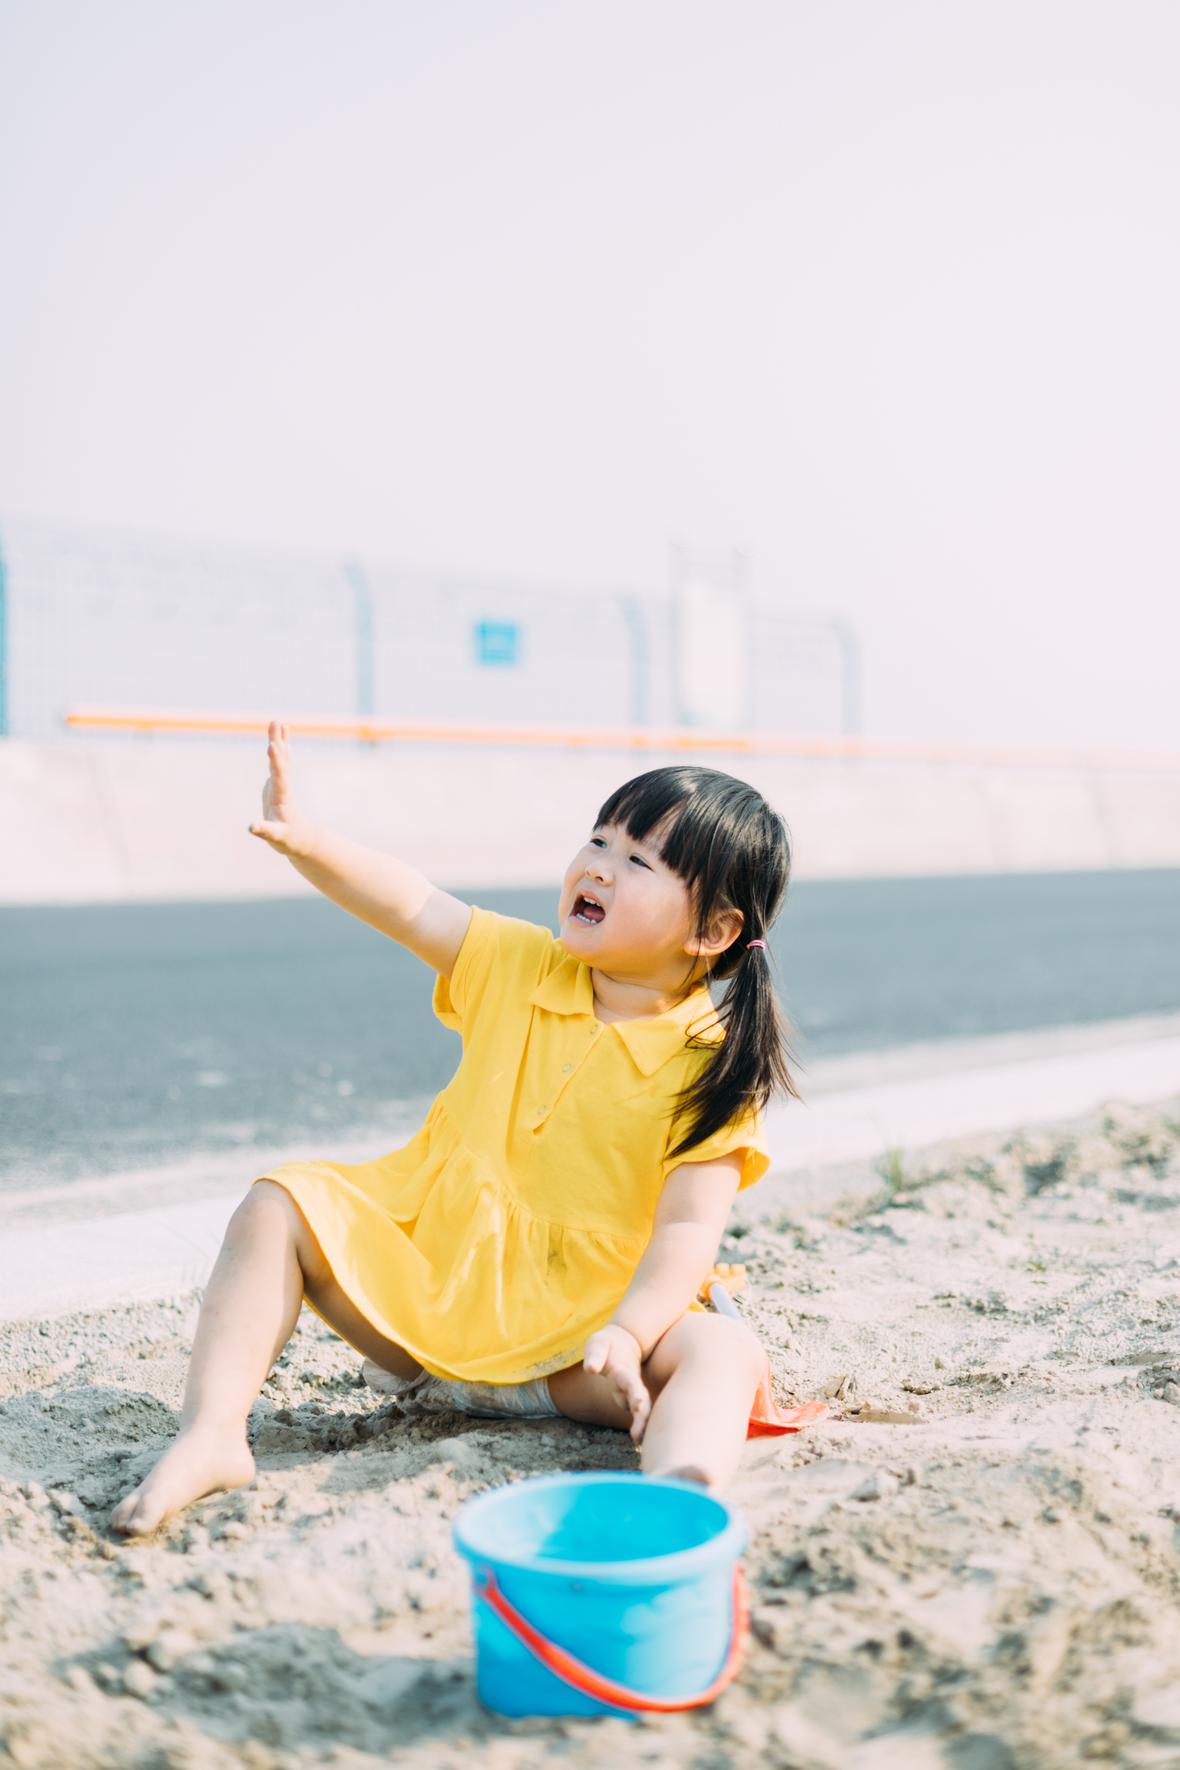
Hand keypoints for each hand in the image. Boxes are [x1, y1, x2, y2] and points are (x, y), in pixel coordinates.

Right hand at [248, 720, 312, 856]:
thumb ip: (265, 830)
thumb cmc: (287, 839)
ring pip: (280, 759)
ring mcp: (281, 784)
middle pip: (281, 762)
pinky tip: (279, 738)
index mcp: (282, 797)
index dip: (276, 762)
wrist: (299, 837)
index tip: (273, 746)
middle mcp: (283, 786)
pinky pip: (279, 763)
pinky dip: (279, 750)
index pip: (280, 777)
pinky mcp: (278, 784)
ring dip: (278, 741)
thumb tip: (252, 828)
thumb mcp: (277, 837)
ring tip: (277, 722)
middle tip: (276, 723)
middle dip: (278, 743)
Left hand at [583, 1324, 650, 1444]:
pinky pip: (637, 1417)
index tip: (638, 1408)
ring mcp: (632, 1394)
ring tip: (639, 1443)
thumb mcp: (598, 1343)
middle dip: (642, 1418)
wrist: (624, 1343)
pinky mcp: (629, 1401)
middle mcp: (633, 1386)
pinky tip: (638, 1444)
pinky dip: (640, 1429)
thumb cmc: (607, 1344)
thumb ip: (595, 1355)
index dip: (636, 1396)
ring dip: (643, 1426)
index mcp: (625, 1372)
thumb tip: (590, 1369)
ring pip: (642, 1412)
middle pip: (641, 1403)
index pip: (632, 1385)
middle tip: (638, 1435)